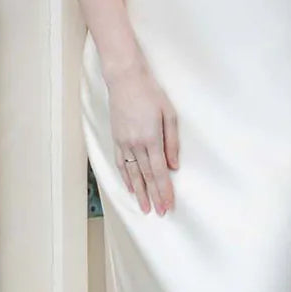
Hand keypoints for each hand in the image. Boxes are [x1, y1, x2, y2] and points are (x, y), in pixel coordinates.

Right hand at [105, 58, 178, 214]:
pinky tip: (130, 187)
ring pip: (132, 174)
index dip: (164, 191)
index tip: (168, 205)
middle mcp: (136, 144)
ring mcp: (124, 142)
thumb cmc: (150, 92)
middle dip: (153, 197)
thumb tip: (174, 165)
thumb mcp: (169, 114)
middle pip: (146, 177)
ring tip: (144, 208)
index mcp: (151, 138)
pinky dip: (125, 177)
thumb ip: (172, 142)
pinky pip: (121, 163)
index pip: (159, 172)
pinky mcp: (117, 138)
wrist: (124, 78)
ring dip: (139, 193)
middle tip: (159, 213)